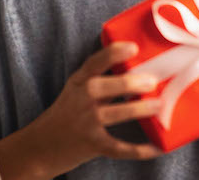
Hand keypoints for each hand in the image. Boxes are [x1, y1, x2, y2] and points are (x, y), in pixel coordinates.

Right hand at [0, 42, 162, 178]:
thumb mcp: (77, 89)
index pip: (94, 62)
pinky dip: (140, 150)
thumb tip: (140, 68)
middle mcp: (81, 99)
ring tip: (156, 106)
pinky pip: (119, 148)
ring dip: (137, 110)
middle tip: (151, 81)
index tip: (133, 47)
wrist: (40, 147)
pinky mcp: (92, 145)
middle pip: (101, 87)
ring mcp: (86, 123)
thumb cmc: (67, 112)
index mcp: (79, 81)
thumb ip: (100, 78)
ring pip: (112, 114)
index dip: (113, 53)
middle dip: (127, 83)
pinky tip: (158, 148)